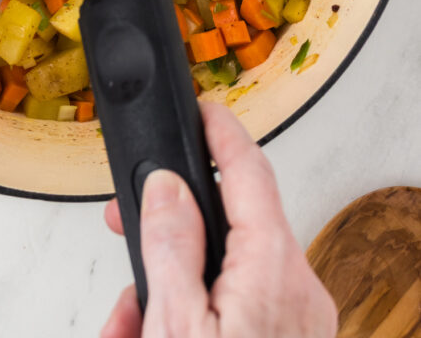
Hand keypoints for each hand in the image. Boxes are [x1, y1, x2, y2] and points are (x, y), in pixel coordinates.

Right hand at [102, 104, 336, 337]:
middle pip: (227, 223)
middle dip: (168, 230)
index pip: (250, 171)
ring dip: (168, 285)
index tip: (203, 109)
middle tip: (128, 225)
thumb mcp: (176, 324)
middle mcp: (297, 291)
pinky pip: (233, 304)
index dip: (222, 132)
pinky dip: (190, 312)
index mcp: (275, 271)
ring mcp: (294, 321)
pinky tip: (148, 333)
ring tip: (129, 322)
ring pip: (223, 269)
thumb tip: (167, 186)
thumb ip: (171, 247)